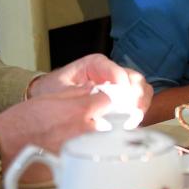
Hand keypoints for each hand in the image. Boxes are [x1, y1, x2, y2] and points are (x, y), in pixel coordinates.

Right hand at [0, 86, 110, 181]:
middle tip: (87, 122)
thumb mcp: (49, 98)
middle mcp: (85, 131)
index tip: (99, 103)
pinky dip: (82, 154)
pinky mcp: (75, 167)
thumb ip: (75, 93)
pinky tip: (69, 151)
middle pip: (108, 124)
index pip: (108, 101)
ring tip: (76, 138)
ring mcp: (81, 151)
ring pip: (99, 143)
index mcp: (80, 111)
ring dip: (94, 139)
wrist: (3, 147)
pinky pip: (86, 158)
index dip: (103, 101)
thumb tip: (91, 89)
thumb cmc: (21, 122)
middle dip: (101, 121)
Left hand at [29, 53, 151, 113]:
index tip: (123, 96)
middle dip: (137, 94)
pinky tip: (131, 123)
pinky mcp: (119, 99)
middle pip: (134, 78)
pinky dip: (137, 112)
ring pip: (140, 89)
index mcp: (95, 64)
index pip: (115, 69)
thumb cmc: (53, 89)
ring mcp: (117, 86)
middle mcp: (110, 72)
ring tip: (135, 118)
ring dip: (141, 103)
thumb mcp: (59, 89)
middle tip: (134, 110)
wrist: (47, 96)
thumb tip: (93, 94)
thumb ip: (75, 92)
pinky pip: (136, 102)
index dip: (121, 81)